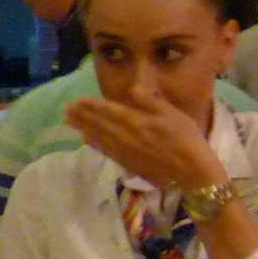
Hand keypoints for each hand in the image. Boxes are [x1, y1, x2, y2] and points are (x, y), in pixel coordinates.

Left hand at [64, 89, 223, 190]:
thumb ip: (151, 101)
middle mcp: (125, 136)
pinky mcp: (127, 162)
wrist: (191, 171)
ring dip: (83, 128)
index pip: (108, 110)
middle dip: (82, 115)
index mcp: (136, 121)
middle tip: (66, 109)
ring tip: (69, 121)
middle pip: (99, 124)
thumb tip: (132, 88)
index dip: (91, 105)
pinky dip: (94, 143)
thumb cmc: (186, 138)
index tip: (77, 100)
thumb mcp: (173, 114)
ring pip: (98, 137)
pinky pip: (105, 150)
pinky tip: (86, 139)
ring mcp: (124, 151)